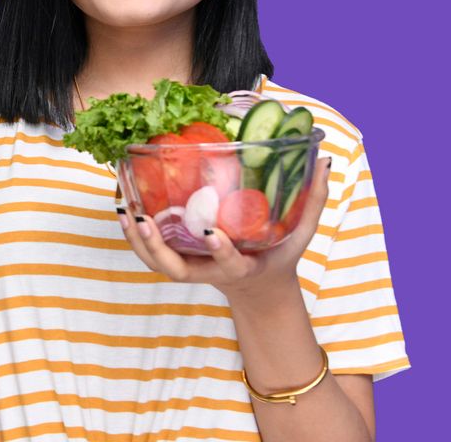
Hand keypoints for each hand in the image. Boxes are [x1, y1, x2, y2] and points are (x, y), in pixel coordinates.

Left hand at [118, 156, 332, 297]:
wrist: (258, 287)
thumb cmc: (278, 255)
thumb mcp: (301, 233)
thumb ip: (313, 200)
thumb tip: (326, 162)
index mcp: (242, 267)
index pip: (230, 264)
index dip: (220, 252)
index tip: (212, 233)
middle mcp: (210, 271)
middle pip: (177, 271)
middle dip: (158, 250)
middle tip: (144, 223)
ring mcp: (191, 268)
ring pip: (157, 264)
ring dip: (138, 242)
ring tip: (125, 212)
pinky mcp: (179, 259)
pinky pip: (151, 253)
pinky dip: (135, 236)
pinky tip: (124, 209)